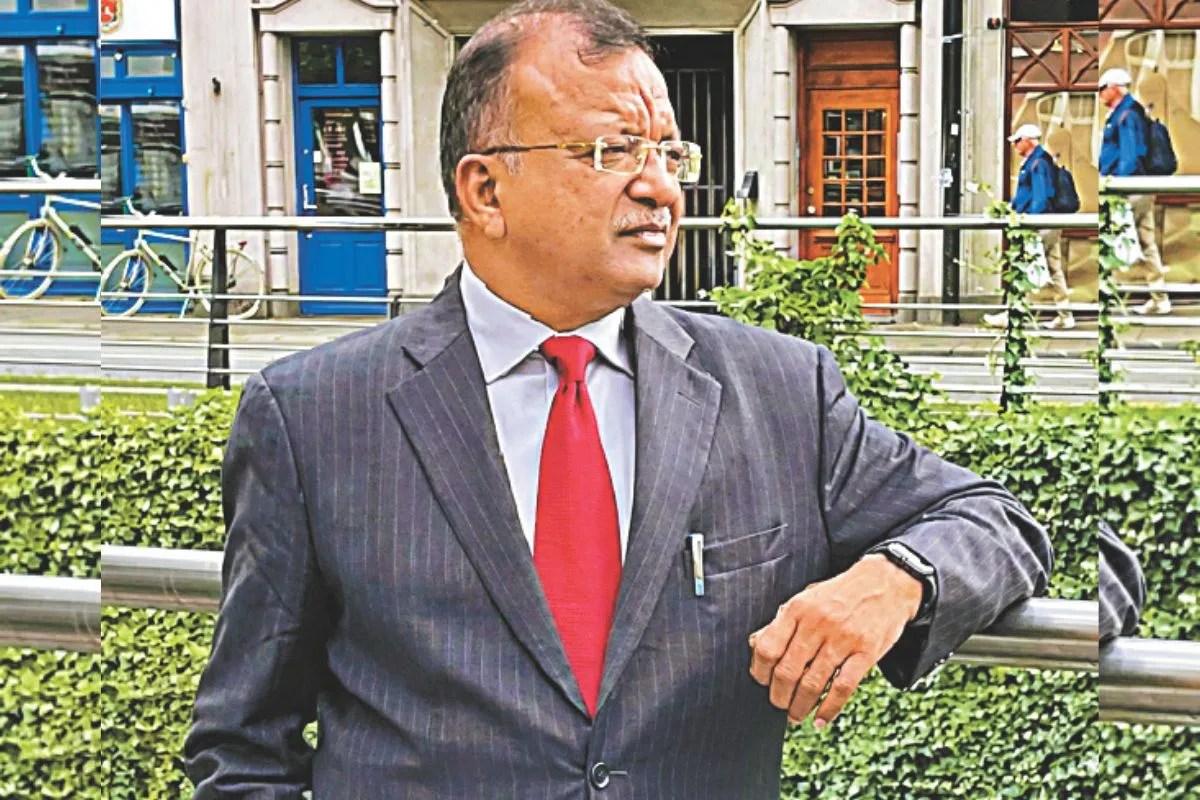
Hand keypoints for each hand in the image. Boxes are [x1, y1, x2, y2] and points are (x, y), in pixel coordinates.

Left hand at [747, 554, 923, 728]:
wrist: (886, 582)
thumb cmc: (841, 594)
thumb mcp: (807, 598)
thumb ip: (782, 622)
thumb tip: (755, 645)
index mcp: (798, 609)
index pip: (767, 648)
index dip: (759, 671)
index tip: (762, 682)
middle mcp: (817, 623)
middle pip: (787, 671)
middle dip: (779, 696)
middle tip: (779, 705)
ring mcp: (843, 638)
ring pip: (812, 683)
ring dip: (800, 706)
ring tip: (796, 715)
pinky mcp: (866, 652)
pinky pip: (843, 688)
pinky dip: (829, 709)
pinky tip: (821, 719)